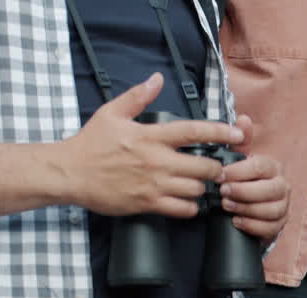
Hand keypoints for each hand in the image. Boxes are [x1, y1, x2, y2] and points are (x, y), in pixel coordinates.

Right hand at [63, 73, 243, 217]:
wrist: (69, 173)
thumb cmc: (90, 143)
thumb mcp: (112, 113)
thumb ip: (138, 96)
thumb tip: (157, 79)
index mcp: (151, 135)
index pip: (195, 131)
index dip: (221, 132)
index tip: (238, 135)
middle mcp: (157, 160)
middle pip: (205, 167)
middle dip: (216, 168)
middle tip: (215, 168)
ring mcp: (154, 184)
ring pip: (197, 189)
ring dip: (203, 187)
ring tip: (199, 184)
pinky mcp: (148, 204)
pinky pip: (183, 209)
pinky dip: (191, 207)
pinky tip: (187, 201)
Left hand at [220, 115, 289, 241]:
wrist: (248, 207)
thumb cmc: (243, 181)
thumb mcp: (239, 160)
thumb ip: (240, 141)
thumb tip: (243, 119)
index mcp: (273, 168)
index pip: (261, 167)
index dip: (239, 172)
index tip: (221, 175)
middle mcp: (282, 186)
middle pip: (269, 190)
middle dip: (243, 192)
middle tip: (223, 192)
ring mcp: (283, 207)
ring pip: (271, 210)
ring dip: (246, 209)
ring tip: (227, 206)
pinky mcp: (279, 225)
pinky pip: (270, 228)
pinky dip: (252, 225)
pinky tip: (237, 221)